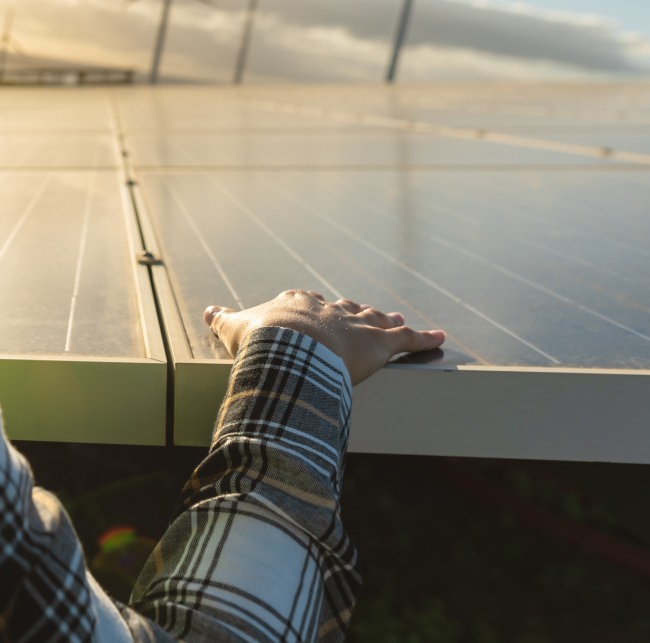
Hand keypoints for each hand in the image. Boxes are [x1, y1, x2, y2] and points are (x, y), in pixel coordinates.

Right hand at [204, 290, 445, 384]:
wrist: (287, 347)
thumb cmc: (259, 339)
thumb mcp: (233, 328)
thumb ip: (223, 319)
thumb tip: (208, 310)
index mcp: (296, 305)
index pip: (306, 302)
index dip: (311, 307)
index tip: (312, 307)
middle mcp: (329, 309)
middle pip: (344, 308)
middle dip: (353, 312)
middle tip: (361, 313)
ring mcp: (356, 324)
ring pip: (376, 320)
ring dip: (387, 321)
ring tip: (398, 318)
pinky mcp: (379, 343)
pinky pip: (407, 341)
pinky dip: (425, 339)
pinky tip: (440, 337)